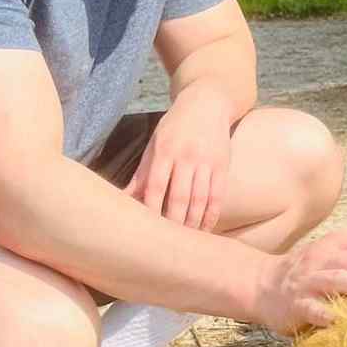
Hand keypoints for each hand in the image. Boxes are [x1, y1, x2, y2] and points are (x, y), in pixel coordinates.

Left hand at [127, 84, 234, 230]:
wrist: (208, 102)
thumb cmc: (175, 126)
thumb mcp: (155, 143)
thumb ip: (142, 173)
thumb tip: (123, 199)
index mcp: (165, 150)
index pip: (156, 186)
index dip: (151, 210)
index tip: (147, 230)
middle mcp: (187, 156)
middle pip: (179, 197)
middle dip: (173, 222)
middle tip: (166, 244)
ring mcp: (207, 162)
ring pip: (200, 199)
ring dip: (192, 223)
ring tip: (185, 242)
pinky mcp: (223, 166)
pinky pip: (217, 196)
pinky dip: (211, 215)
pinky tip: (204, 229)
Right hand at [252, 231, 346, 332]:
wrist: (263, 285)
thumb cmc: (313, 274)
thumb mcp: (338, 258)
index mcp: (339, 243)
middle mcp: (324, 258)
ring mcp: (310, 281)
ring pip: (337, 278)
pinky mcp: (297, 304)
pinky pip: (313, 309)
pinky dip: (326, 313)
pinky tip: (340, 319)